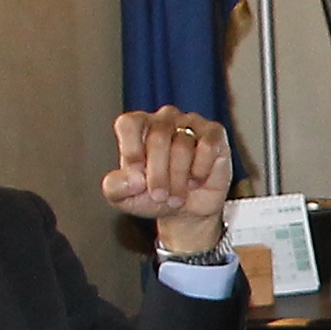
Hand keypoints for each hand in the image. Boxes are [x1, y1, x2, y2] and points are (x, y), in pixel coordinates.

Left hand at [104, 111, 235, 257]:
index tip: (136, 172)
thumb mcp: (125, 199)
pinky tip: (196, 180)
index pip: (129, 124)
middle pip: (158, 138)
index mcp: (137, 127)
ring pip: (183, 145)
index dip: (131, 148)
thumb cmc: (154, 197)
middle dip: (158, 174)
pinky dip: (201, 169)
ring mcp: (191, 123)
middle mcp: (163, 119)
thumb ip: (116, 188)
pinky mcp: (215, 133)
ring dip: (179, 178)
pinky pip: (208, 146)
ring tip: (176, 196)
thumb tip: (133, 177)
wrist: (188, 210)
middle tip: (159, 197)